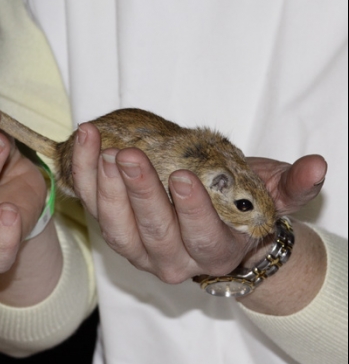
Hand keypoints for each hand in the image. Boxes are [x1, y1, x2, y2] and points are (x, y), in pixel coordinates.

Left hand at [71, 123, 325, 282]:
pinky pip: (94, 207)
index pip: (203, 237)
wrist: (212, 225)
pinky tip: (88, 142)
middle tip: (129, 156)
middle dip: (139, 193)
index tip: (182, 177)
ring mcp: (139, 250)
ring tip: (103, 148)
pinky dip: (86, 176)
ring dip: (104, 187)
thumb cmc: (243, 210)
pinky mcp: (116, 231)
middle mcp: (173, 260)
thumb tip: (316, 166)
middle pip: (153, 233)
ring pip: (116, 225)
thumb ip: (293, 186)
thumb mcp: (273, 198)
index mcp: (215, 252)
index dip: (192, 210)